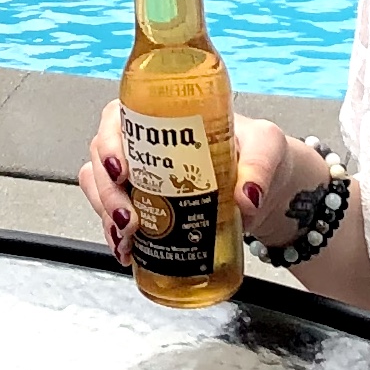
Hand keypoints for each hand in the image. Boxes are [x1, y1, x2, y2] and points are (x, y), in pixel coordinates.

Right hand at [77, 108, 296, 264]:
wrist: (269, 189)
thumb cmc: (260, 153)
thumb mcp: (266, 147)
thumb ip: (259, 166)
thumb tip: (246, 198)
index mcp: (165, 118)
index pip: (118, 117)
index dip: (108, 142)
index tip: (120, 171)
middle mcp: (145, 145)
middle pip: (102, 160)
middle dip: (106, 194)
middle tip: (129, 221)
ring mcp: (142, 177)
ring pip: (100, 189)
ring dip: (106, 216)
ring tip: (127, 242)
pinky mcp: (148, 207)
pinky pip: (115, 216)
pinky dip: (115, 235)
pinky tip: (128, 252)